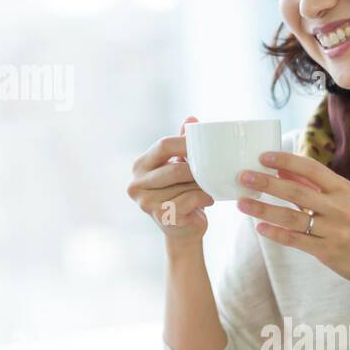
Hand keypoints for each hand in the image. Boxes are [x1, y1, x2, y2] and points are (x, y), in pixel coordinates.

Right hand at [127, 116, 214, 242]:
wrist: (183, 231)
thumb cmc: (182, 193)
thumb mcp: (180, 166)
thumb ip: (182, 144)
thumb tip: (191, 118)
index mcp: (139, 166)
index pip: (163, 146)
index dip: (185, 142)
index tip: (205, 144)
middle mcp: (136, 184)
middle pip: (174, 167)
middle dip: (197, 168)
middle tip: (213, 169)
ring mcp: (146, 202)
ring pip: (184, 184)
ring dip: (202, 184)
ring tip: (209, 186)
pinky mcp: (161, 216)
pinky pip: (190, 199)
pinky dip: (204, 198)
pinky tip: (208, 200)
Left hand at [234, 150, 349, 287]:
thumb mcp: (345, 200)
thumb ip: (314, 186)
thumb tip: (282, 170)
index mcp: (345, 190)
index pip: (312, 169)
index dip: (286, 161)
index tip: (262, 157)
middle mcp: (340, 208)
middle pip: (297, 192)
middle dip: (267, 183)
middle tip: (244, 177)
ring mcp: (334, 231)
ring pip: (291, 217)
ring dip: (264, 209)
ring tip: (242, 203)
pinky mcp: (327, 251)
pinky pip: (296, 240)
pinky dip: (276, 233)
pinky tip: (260, 228)